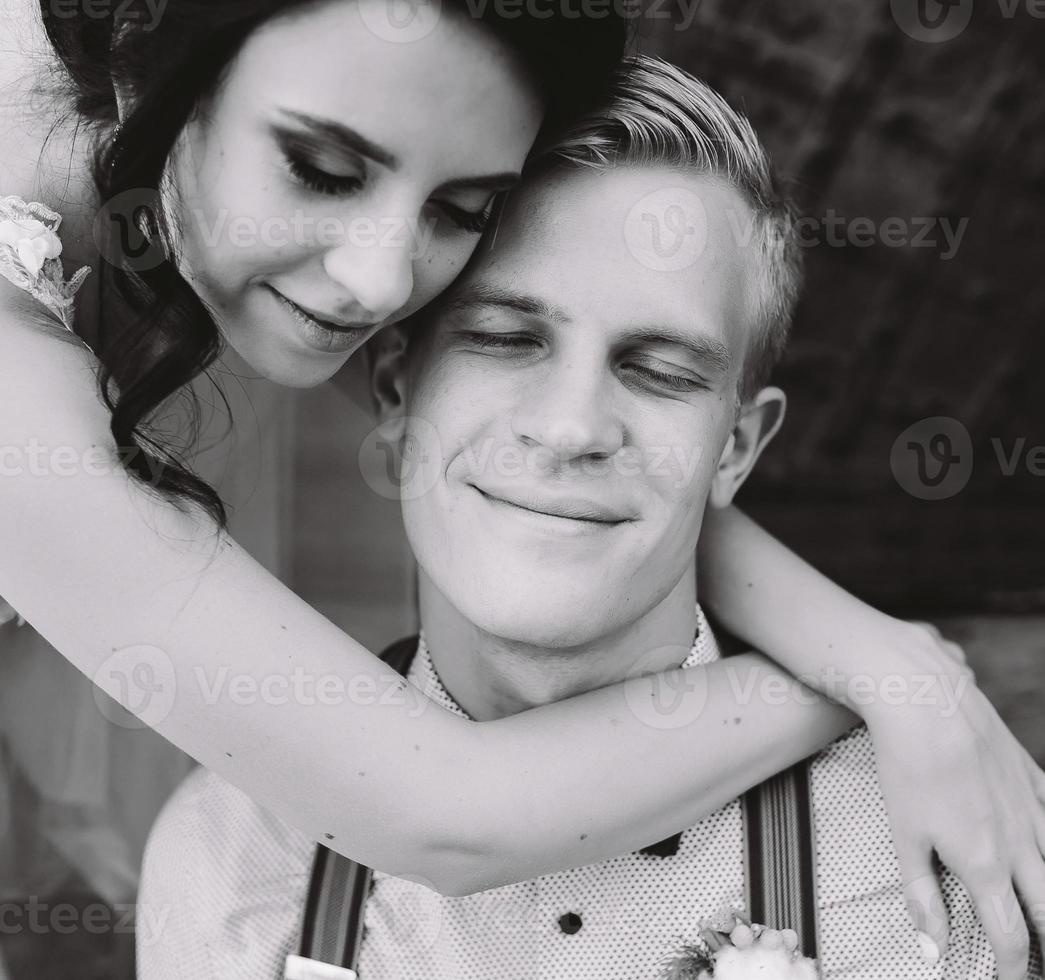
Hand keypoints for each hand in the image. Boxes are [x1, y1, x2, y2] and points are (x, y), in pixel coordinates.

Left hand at [862, 621, 1044, 979]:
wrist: (927, 702)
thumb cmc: (908, 768)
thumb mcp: (904, 837)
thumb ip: (922, 897)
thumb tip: (933, 948)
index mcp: (985, 864)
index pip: (1013, 936)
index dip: (1014, 970)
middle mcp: (1020, 843)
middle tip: (1038, 960)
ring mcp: (1033, 808)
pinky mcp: (1033, 778)